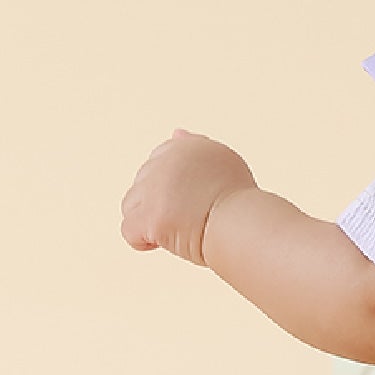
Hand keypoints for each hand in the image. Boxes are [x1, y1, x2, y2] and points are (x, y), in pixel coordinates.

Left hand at [120, 128, 256, 266]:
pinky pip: (129, 231)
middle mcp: (165, 162)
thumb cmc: (238, 200)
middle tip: (192, 214)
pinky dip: (144, 241)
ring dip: (150, 220)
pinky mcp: (148, 215)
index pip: (157, 163)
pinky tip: (169, 240)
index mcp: (183, 147)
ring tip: (180, 227)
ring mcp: (154, 188)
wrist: (244, 224)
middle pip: (142, 185)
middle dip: (160, 203)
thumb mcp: (222, 160)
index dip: (172, 187)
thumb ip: (195, 147)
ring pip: (131, 207)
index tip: (194, 198)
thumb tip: (175, 133)